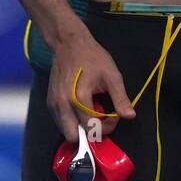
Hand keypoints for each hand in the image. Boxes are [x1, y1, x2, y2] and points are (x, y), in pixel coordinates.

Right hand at [48, 24, 134, 141]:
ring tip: (90, 112)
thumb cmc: (92, 57)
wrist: (68, 43)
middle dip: (89, 132)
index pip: (92, 128)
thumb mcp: (112, 75)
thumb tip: (130, 116)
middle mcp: (63, 104)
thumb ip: (120, 98)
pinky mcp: (50, 102)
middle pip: (74, 137)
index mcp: (79, 97)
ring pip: (65, 131)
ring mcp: (54, 104)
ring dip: (79, 128)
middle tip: (99, 118)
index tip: (112, 114)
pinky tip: (80, 108)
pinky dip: (71, 121)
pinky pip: (60, 122)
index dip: (106, 126)